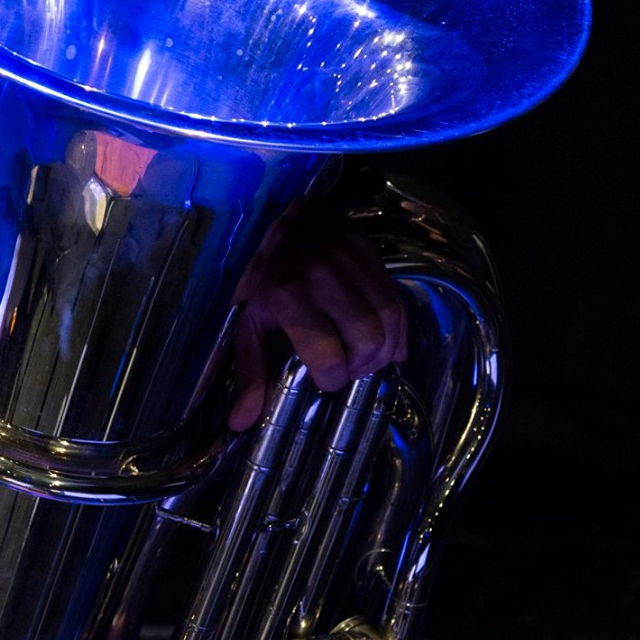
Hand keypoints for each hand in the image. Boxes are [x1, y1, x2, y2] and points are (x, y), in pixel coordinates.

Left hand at [228, 193, 408, 429]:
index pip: (326, 354)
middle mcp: (322, 276)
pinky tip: (388, 344)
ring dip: (385, 349)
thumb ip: (248, 372)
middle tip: (349, 370)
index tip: (325, 381)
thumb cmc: (258, 276)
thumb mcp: (246, 323)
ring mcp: (350, 260)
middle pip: (367, 337)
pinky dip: (398, 328)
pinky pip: (396, 298)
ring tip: (367, 359)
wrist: (278, 216)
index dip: (331, 378)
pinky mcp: (370, 251)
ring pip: (389, 318)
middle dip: (363, 365)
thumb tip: (240, 423)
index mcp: (286, 296)